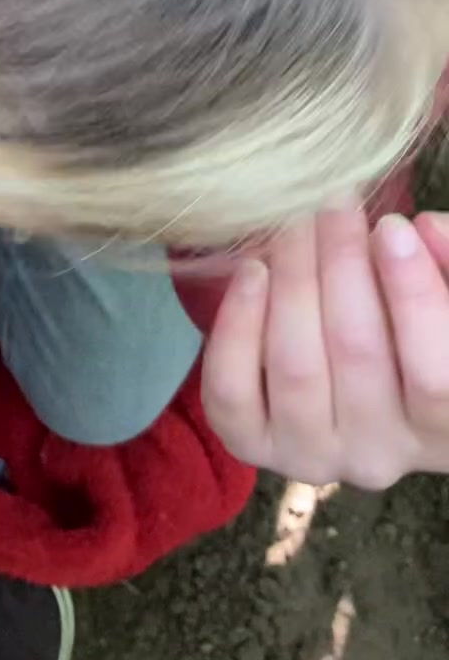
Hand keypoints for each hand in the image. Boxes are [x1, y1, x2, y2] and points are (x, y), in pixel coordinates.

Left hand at [202, 208, 448, 487]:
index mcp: (444, 429)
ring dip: (293, 280)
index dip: (413, 296)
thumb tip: (426, 229)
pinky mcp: (254, 444)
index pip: (436, 377)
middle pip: (357, 353)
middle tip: (336, 203)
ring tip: (297, 223)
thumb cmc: (413, 327)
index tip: (392, 225)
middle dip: (342, 262)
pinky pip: (231, 391)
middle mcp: (380, 455)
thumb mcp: (446, 292)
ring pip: (294, 367)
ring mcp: (312, 456)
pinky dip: (236, 325)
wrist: (355, 377)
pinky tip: (252, 270)